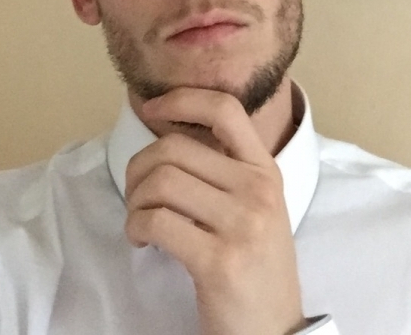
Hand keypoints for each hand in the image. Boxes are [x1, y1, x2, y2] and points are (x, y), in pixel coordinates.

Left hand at [124, 87, 305, 334]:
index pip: (225, 109)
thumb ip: (224, 171)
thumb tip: (167, 138)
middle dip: (139, 168)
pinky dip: (135, 228)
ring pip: (160, 181)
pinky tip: (142, 241)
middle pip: (174, 147)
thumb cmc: (255, 266)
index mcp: (265, 171)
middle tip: (138, 195)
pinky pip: (154, 221)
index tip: (152, 109)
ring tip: (140, 221)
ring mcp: (242, 225)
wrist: (275, 332)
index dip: (182, 99)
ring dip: (135, 201)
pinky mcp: (219, 261)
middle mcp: (258, 190)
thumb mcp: (255, 207)